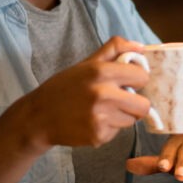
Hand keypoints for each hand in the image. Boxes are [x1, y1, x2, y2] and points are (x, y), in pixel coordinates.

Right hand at [19, 36, 151, 149]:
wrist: (39, 116)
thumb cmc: (64, 87)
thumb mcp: (86, 63)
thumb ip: (114, 50)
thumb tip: (141, 47)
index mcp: (101, 71)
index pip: (142, 77)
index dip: (137, 80)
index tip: (128, 82)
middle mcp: (102, 94)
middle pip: (144, 106)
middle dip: (135, 104)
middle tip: (120, 100)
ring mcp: (100, 117)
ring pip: (131, 120)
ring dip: (121, 116)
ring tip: (101, 110)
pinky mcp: (97, 136)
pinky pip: (117, 132)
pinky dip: (108, 128)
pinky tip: (92, 121)